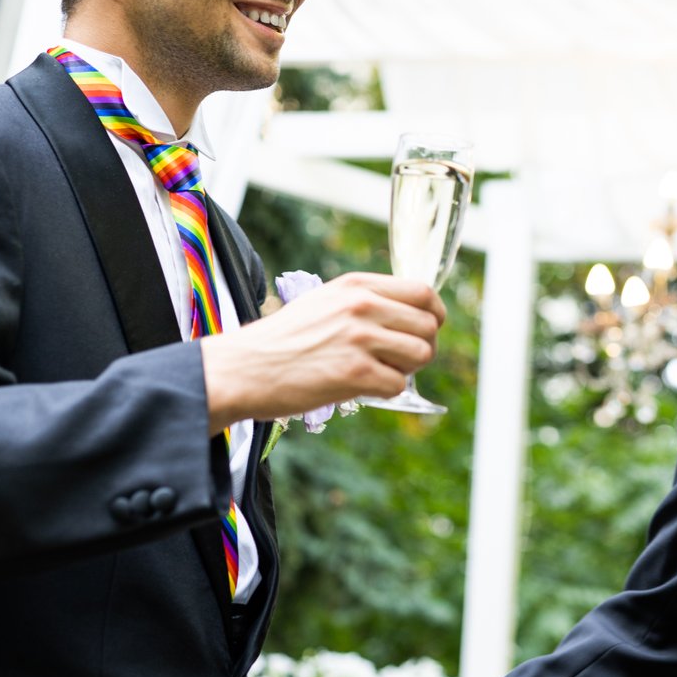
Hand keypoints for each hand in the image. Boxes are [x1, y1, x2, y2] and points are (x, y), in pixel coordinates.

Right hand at [201, 272, 444, 432]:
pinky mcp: (355, 372)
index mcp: (357, 285)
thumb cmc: (282, 340)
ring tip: (381, 372)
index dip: (434, 314)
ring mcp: (360, 338)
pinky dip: (386, 390)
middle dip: (424, 346)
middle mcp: (362, 306)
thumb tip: (411, 315)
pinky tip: (362, 387)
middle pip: (428, 325)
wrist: (242, 369)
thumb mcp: (325, 302)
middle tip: (402, 360)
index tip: (428, 328)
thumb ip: (366, 302)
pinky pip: (398, 384)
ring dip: (407, 369)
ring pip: (421, 354)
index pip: (423, 292)